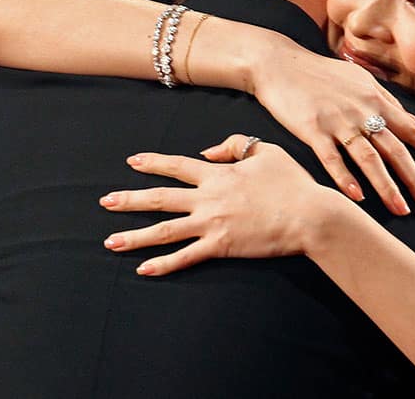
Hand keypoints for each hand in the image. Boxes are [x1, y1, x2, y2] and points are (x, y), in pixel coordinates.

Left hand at [100, 135, 348, 275]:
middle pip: (160, 198)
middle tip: (105, 202)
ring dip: (135, 236)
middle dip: (130, 200)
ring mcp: (212, 224)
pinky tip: (144, 269)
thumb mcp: (266, 152)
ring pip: (164, 230)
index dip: (153, 163)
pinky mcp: (221, 247)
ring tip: (110, 241)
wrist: (309, 215)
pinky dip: (163, 264)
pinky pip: (186, 257)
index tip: (132, 162)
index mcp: (218, 174)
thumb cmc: (292, 183)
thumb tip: (208, 152)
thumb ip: (235, 145)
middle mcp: (208, 198)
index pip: (177, 167)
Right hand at [251, 37, 414, 214]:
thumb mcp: (362, 82)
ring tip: (401, 210)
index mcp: (375, 100)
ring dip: (386, 186)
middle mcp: (361, 111)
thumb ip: (392, 105)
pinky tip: (357, 198)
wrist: (279, 64)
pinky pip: (331, 159)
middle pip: (394, 149)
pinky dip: (345, 178)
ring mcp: (337, 121)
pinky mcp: (312, 130)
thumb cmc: (322, 74)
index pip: (412, 129)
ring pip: (367, 158)